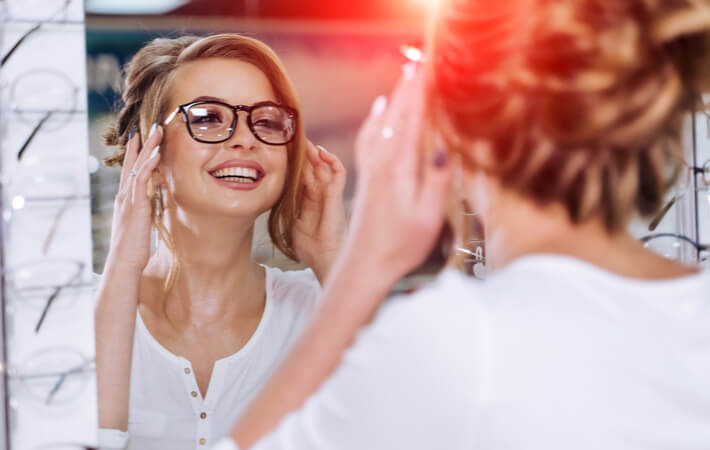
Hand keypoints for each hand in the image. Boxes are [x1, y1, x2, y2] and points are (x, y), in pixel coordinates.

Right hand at [105, 125, 163, 274]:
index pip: (131, 171)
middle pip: (133, 164)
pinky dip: (149, 165)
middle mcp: (125, 196)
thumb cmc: (133, 248)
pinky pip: (141, 180)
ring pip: (138, 167)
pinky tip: (156, 153)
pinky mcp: (136, 206)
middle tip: (150, 126)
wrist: (124, 263)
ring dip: (148, 148)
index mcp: (126, 200)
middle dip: (142, 144)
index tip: (142, 138)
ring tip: (157, 132)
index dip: (136, 154)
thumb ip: (145, 207)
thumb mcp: (141, 223)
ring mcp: (129, 199)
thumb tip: (154, 196)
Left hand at [292, 140, 346, 281]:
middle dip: (303, 153)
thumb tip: (269, 199)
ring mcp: (329, 195)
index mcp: (309, 201)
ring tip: (305, 139)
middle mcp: (320, 195)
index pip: (302, 176)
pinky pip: (338, 173)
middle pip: (313, 167)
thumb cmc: (310, 248)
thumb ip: (285, 210)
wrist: (325, 260)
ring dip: (315, 152)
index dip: (294, 164)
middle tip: (293, 137)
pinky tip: (321, 152)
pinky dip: (332, 161)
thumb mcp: (291, 225)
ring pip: (325, 166)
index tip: (283, 150)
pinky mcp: (336, 197)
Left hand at [347, 64, 451, 284]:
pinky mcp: (366, 177)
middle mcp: (381, 162)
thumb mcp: (427, 217)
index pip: (412, 119)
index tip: (430, 67)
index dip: (421, 91)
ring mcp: (371, 168)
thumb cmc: (399, 246)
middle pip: (396, 114)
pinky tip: (379, 111)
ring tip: (405, 76)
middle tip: (420, 60)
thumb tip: (443, 145)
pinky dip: (376, 118)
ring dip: (394, 97)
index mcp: (398, 167)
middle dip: (409, 86)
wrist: (364, 265)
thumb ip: (436, 180)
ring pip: (383, 122)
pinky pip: (369, 137)